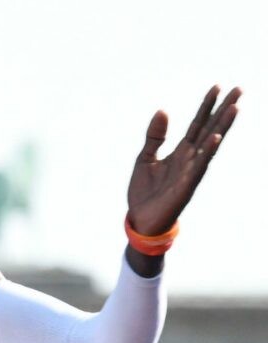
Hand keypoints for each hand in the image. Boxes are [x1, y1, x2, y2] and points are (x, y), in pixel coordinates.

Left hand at [127, 85, 241, 235]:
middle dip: (223, 110)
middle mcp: (190, 159)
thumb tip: (162, 110)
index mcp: (181, 152)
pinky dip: (207, 152)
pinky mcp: (185, 186)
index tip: (217, 86)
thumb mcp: (145, 158)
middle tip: (239, 89)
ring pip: (210, 145)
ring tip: (235, 107)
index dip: (206, 106)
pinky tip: (215, 137)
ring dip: (222, 126)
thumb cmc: (146, 192)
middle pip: (210, 129)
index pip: (197, 124)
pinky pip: (198, 166)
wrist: (140, 220)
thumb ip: (155, 136)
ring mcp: (190, 172)